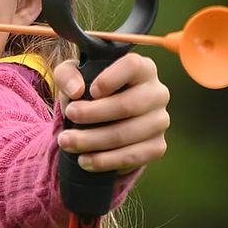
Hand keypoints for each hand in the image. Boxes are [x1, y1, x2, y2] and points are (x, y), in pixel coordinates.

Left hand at [54, 53, 170, 173]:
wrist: (103, 122)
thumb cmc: (89, 92)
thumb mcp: (73, 78)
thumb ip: (67, 76)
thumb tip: (76, 91)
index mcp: (143, 69)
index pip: (132, 66)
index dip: (109, 79)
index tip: (89, 91)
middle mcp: (158, 93)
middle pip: (127, 105)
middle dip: (92, 114)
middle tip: (68, 117)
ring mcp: (160, 121)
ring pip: (126, 134)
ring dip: (92, 141)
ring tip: (67, 142)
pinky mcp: (158, 146)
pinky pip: (132, 157)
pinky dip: (105, 161)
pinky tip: (85, 160)